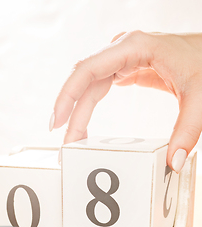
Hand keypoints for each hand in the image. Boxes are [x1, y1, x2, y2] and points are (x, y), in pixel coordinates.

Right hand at [50, 31, 201, 172]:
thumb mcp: (200, 99)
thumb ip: (188, 132)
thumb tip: (173, 163)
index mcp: (135, 47)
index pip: (88, 70)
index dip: (67, 95)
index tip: (56, 121)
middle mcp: (124, 49)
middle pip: (85, 82)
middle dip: (71, 113)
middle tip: (66, 145)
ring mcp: (124, 57)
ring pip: (90, 86)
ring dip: (79, 112)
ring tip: (74, 140)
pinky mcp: (128, 67)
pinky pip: (100, 86)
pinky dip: (90, 106)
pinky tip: (84, 124)